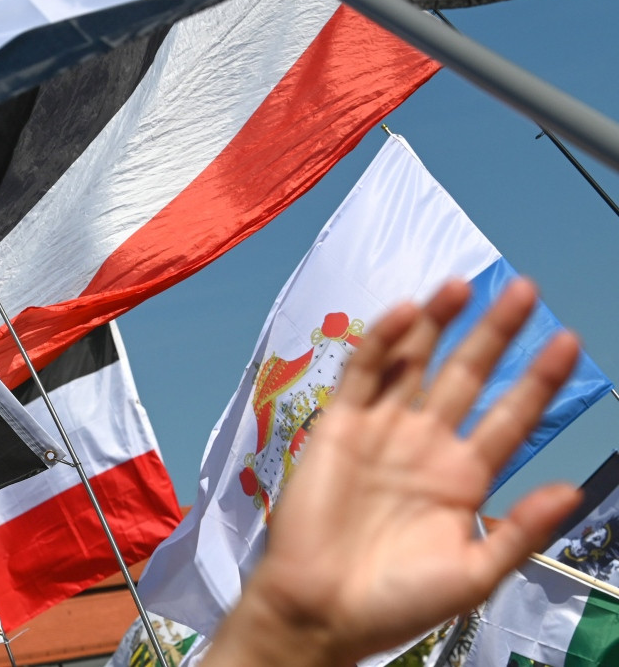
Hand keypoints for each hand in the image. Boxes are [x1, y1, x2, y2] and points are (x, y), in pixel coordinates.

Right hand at [212, 278, 581, 664]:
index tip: (569, 342)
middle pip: (468, 375)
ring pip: (415, 363)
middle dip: (495, 334)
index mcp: (464, 478)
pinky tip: (406, 313)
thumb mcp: (474, 574)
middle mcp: (426, 445)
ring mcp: (382, 431)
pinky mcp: (339, 426)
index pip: (511, 417)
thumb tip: (573, 489)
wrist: (321, 609)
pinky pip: (362, 374)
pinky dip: (382, 342)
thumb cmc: (397, 601)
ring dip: (438, 324)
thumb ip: (520, 529)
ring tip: (463, 285)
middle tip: (525, 290)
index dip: (539, 380)